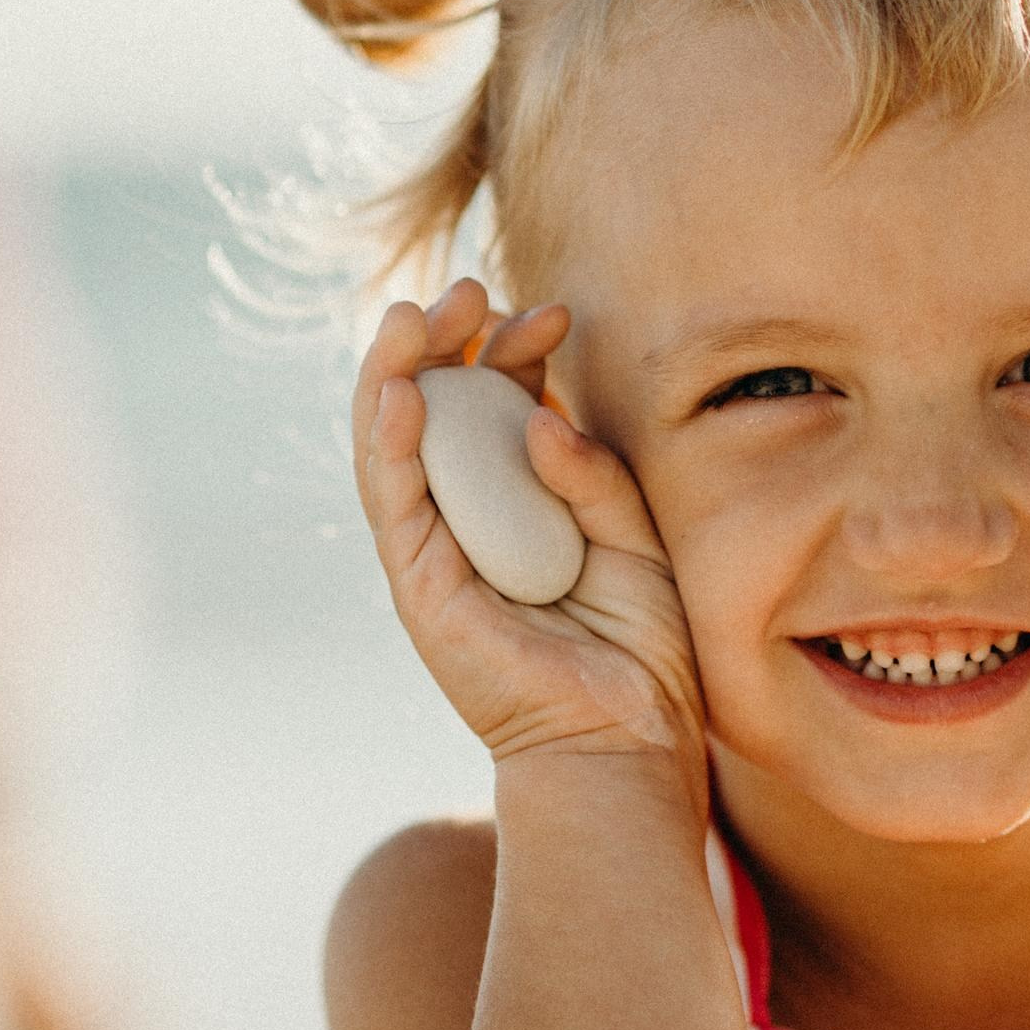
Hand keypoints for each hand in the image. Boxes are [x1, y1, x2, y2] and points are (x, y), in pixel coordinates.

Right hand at [353, 280, 705, 784]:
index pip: (496, 405)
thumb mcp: (635, 540)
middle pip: (437, 410)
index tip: (554, 311)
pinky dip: (388, 444)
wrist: (630, 741)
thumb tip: (543, 414)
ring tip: (415, 315)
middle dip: (446, 341)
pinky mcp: (420, 590)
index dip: (513, 348)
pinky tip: (401, 390)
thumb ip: (593, 475)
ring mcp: (436, 554)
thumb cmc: (641, 650)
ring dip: (397, 373)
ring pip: (395, 445)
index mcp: (521, 501)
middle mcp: (469, 520)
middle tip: (472, 288)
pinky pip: (393, 506)